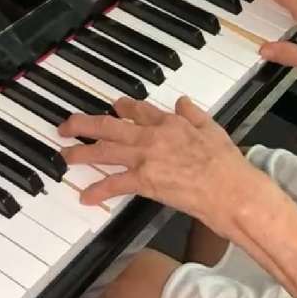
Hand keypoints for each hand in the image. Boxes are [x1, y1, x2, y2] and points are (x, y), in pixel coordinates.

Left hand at [58, 97, 264, 236]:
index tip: (111, 108)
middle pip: (109, 126)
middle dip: (83, 124)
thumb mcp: (214, 129)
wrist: (231, 190)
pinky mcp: (145, 181)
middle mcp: (152, 136)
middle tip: (66, 127)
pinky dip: (98, 191)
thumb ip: (194, 114)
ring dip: (81, 154)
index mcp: (170, 123)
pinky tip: (85, 197)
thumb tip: (182, 101)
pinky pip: (114, 184)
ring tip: (65, 157)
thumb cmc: (228, 165)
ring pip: (104, 151)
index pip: (137, 110)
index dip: (120, 108)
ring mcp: (146, 158)